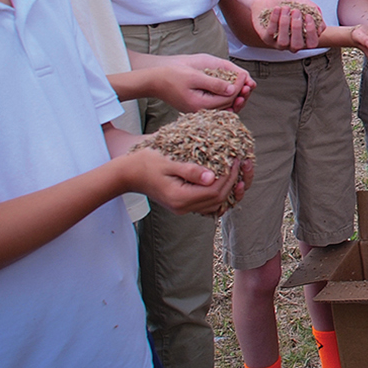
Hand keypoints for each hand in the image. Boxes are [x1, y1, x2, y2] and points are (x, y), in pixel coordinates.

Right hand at [127, 146, 249, 216]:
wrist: (127, 174)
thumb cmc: (146, 163)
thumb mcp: (168, 162)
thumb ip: (190, 170)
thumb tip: (211, 177)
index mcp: (180, 197)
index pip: (214, 191)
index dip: (229, 176)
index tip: (236, 160)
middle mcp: (182, 207)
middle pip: (217, 200)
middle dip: (232, 182)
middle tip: (240, 163)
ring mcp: (182, 208)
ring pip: (213, 205)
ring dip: (227, 189)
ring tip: (235, 172)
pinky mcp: (181, 204)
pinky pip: (205, 204)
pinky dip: (217, 194)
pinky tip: (222, 181)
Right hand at [151, 55, 254, 112]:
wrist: (154, 81)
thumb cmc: (172, 76)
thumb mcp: (194, 76)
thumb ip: (214, 83)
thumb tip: (233, 89)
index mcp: (201, 104)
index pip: (228, 97)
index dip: (239, 85)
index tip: (245, 74)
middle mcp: (201, 112)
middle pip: (229, 105)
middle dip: (241, 94)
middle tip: (250, 84)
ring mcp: (199, 111)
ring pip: (224, 107)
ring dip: (236, 97)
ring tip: (245, 88)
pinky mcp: (198, 107)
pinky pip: (217, 106)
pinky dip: (226, 99)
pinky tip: (232, 92)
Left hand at [252, 0, 324, 51]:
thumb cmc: (291, 1)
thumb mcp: (306, 5)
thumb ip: (316, 15)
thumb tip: (321, 29)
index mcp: (304, 38)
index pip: (312, 43)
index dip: (311, 31)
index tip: (308, 16)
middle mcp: (292, 43)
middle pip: (297, 45)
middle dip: (297, 27)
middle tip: (295, 11)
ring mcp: (279, 42)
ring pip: (283, 42)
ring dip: (285, 24)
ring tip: (285, 8)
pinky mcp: (267, 38)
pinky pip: (271, 32)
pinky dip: (274, 19)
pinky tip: (277, 8)